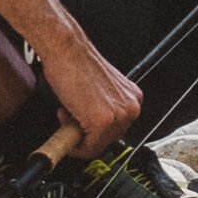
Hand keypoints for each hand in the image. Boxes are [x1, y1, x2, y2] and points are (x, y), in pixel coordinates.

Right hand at [49, 44, 143, 158]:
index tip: (80, 127)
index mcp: (131, 98)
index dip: (94, 131)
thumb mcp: (99, 91)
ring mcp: (118, 115)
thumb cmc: (76, 64)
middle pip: (109, 139)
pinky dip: (74, 145)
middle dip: (85, 133)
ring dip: (78, 136)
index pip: (117, 129)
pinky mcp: (102, 121)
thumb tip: (91, 128)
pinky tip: (65, 120)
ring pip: (98, 145)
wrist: (67, 50)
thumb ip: (102, 108)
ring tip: (67, 114)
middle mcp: (130, 107)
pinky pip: (89, 148)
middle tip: (69, 119)